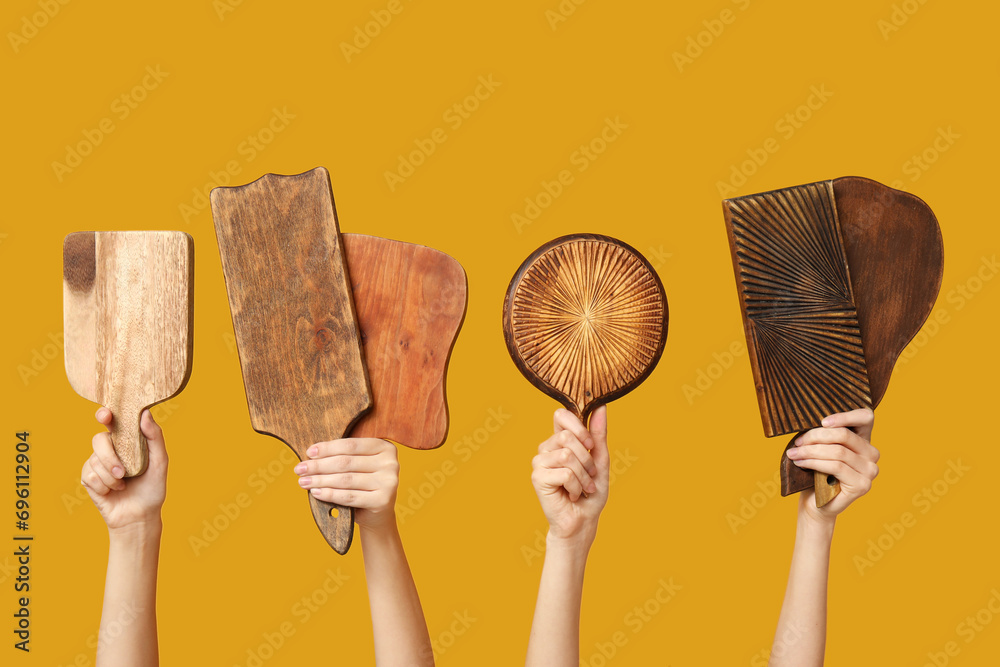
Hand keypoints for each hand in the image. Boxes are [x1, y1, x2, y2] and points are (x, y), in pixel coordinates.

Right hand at [81, 408, 167, 532]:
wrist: (141, 515)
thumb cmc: (152, 487)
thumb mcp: (160, 462)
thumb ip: (155, 436)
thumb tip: (145, 413)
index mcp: (127, 441)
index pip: (113, 421)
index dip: (106, 415)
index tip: (106, 415)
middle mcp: (110, 449)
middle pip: (98, 440)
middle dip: (109, 457)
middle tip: (122, 472)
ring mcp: (97, 463)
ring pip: (94, 460)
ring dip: (111, 477)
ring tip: (123, 484)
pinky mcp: (88, 479)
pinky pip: (89, 476)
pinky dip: (104, 486)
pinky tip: (113, 491)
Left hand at [295, 438, 398, 532]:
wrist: (377, 515)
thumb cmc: (363, 485)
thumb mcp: (357, 466)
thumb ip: (342, 457)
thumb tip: (311, 454)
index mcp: (386, 448)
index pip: (351, 445)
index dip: (328, 448)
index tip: (309, 452)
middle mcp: (391, 463)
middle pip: (346, 462)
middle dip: (319, 466)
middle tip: (300, 469)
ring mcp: (389, 482)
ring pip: (346, 480)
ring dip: (320, 480)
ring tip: (303, 482)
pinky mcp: (383, 500)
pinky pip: (349, 496)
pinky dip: (329, 494)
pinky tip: (316, 492)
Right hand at [531, 406, 609, 547]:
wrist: (583, 520)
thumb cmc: (591, 491)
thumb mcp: (600, 459)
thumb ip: (598, 434)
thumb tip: (600, 406)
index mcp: (559, 440)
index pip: (561, 415)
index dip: (578, 425)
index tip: (590, 444)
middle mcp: (546, 448)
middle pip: (567, 437)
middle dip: (586, 459)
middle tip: (589, 475)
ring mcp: (539, 462)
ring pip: (566, 455)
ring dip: (583, 475)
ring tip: (583, 487)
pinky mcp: (537, 477)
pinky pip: (564, 473)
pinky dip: (576, 486)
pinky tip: (573, 495)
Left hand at [786, 408, 878, 523]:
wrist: (816, 503)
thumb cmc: (816, 472)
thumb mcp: (820, 448)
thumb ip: (823, 435)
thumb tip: (809, 421)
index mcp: (864, 440)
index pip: (865, 417)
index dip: (845, 415)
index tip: (822, 421)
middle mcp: (872, 454)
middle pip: (844, 435)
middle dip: (816, 436)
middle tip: (797, 442)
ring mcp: (870, 471)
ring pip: (837, 451)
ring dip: (810, 451)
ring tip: (794, 453)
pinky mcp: (862, 485)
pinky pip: (836, 466)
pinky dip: (814, 462)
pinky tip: (801, 462)